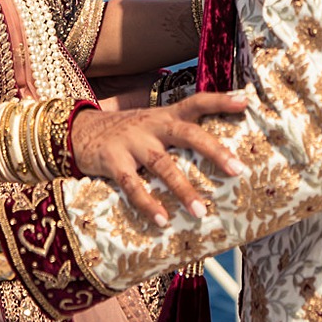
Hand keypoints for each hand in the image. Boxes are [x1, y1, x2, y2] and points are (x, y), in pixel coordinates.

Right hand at [69, 91, 249, 225]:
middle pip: (186, 133)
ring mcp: (132, 143)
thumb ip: (178, 133)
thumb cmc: (127, 134)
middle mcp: (151, 126)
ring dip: (183, 188)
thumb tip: (220, 155)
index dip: (219, 100)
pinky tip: (162, 220)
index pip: (195, 102)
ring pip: (162, 164)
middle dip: (213, 150)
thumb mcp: (152, 124)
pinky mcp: (113, 162)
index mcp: (164, 115)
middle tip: (237, 170)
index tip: (244, 101)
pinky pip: (132, 185)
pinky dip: (147, 203)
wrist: (78, 131)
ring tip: (201, 212)